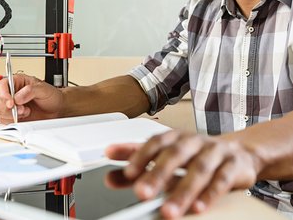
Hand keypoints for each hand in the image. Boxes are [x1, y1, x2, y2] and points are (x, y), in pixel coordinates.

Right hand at [0, 74, 62, 123]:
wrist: (57, 109)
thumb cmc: (51, 96)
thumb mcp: (44, 89)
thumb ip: (30, 90)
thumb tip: (18, 97)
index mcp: (17, 82)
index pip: (2, 85)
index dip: (3, 93)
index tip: (11, 101)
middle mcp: (12, 93)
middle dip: (6, 106)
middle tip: (21, 108)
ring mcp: (11, 106)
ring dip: (10, 113)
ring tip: (25, 111)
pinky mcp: (12, 117)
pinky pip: (4, 120)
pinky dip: (13, 120)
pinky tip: (24, 116)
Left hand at [105, 130, 258, 218]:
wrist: (238, 153)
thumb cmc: (196, 155)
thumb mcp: (167, 158)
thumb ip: (139, 165)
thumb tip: (110, 177)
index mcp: (176, 137)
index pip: (156, 142)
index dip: (141, 156)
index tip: (127, 173)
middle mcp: (194, 141)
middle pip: (175, 155)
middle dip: (158, 174)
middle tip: (142, 193)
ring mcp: (214, 152)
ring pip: (199, 169)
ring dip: (183, 191)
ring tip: (168, 211)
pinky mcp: (233, 166)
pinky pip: (222, 180)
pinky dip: (210, 194)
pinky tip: (198, 208)